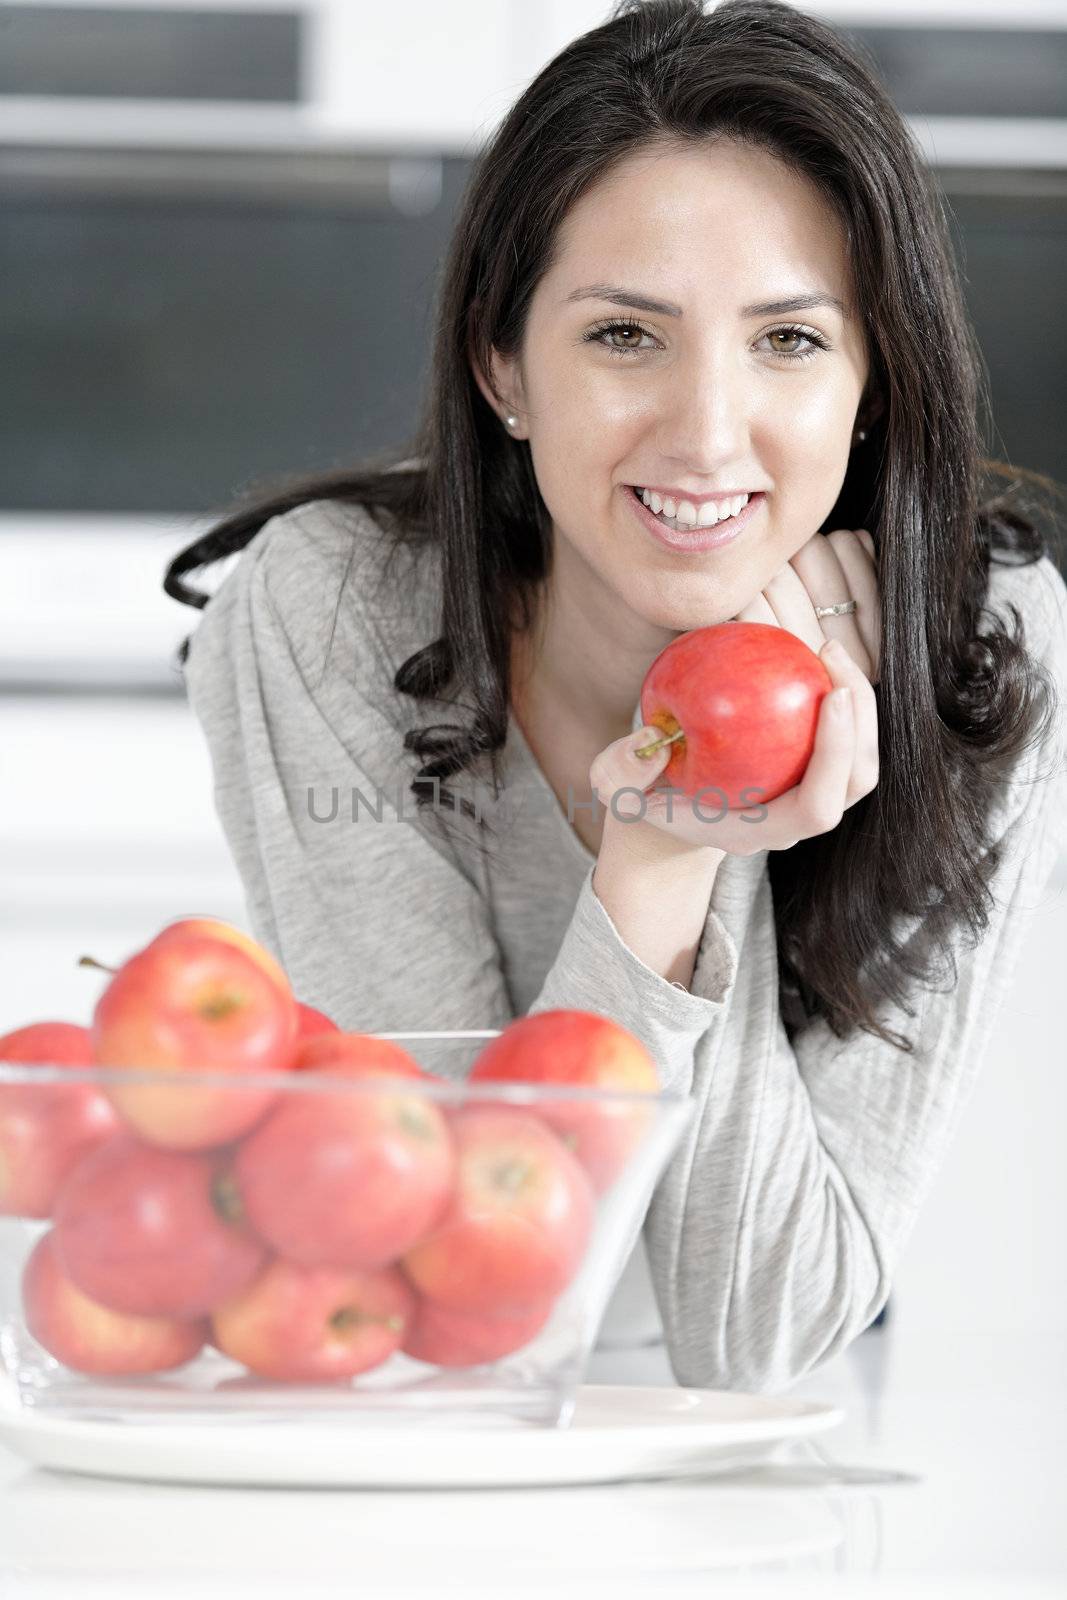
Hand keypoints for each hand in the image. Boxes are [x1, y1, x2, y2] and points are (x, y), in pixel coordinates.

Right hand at [589, 531, 880, 856]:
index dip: (835, 758)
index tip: (833, 696)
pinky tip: (814, 652)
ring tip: (829, 649)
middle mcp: (794, 819)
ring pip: (860, 757)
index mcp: (759, 829)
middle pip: (855, 781)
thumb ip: (621, 769)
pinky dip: (839, 694)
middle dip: (861, 722)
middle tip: (832, 656)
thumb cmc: (643, 793)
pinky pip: (842, 733)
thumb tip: (651, 740)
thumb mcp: (614, 784)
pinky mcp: (809, 768)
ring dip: (859, 702)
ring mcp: (807, 794)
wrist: (666, 807)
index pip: (816, 809)